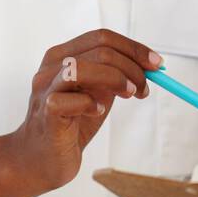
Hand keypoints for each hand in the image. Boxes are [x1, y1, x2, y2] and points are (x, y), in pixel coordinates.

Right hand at [7, 29, 161, 192]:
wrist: (40, 159)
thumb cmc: (71, 123)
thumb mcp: (98, 92)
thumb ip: (116, 75)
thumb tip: (151, 65)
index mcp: (63, 55)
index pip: (102, 37)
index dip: (134, 48)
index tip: (157, 65)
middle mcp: (51, 67)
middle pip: (99, 51)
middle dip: (132, 68)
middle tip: (144, 89)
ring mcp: (46, 89)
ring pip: (81, 68)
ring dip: (114, 79)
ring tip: (127, 95)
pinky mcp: (46, 113)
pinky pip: (69, 100)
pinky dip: (91, 104)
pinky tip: (97, 113)